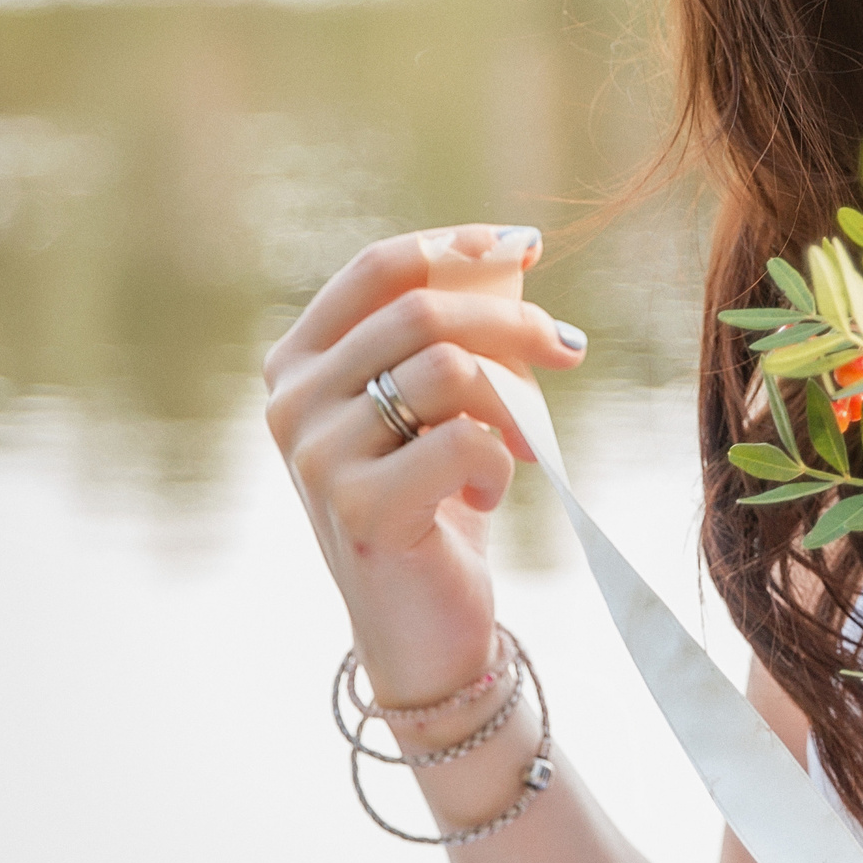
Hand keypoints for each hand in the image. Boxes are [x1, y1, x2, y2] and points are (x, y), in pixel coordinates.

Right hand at [262, 223, 585, 706]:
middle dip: (516, 323)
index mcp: (299, 361)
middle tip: (570, 350)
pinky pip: (464, 442)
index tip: (523, 245)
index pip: (377, 269)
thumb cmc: (437, 496)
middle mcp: (292, 401)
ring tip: (524, 442)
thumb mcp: (439, 400)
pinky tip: (489, 491)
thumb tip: (509, 252)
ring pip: (450, 370)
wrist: (424, 617)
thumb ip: (453, 328)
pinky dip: (500, 462)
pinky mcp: (360, 510)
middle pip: (424, 312)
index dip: (456, 247)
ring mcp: (316, 457)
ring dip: (515, 401)